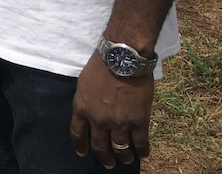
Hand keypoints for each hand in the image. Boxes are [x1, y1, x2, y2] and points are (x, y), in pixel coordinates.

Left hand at [69, 52, 154, 167]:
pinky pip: (140, 142)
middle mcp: (98, 120)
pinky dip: (142, 150)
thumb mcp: (83, 83)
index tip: (83, 153)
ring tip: (125, 160)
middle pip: (99, 146)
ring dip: (123, 156)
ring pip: (120, 148)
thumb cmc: (100, 65)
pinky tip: (143, 153)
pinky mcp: (138, 121)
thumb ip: (85, 101)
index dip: (80, 146)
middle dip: (104, 157)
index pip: (77, 133)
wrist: (122, 59)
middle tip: (108, 163)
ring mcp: (119, 123)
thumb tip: (88, 111)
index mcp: (82, 109)